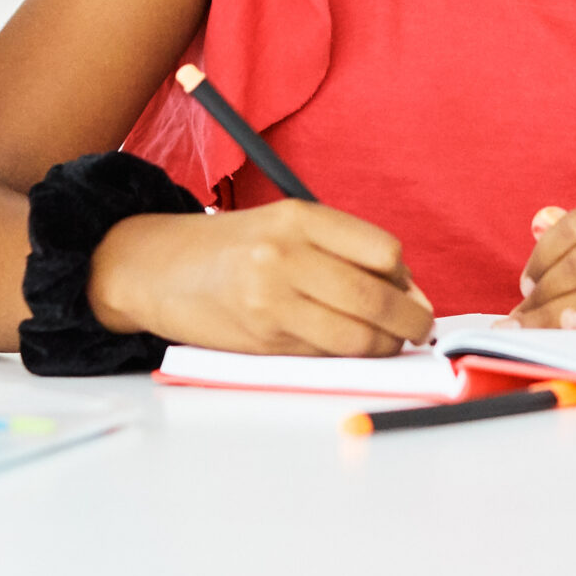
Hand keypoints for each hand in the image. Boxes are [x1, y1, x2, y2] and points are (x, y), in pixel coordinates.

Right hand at [89, 202, 435, 355]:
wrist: (158, 268)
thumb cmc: (229, 248)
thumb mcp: (282, 226)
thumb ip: (340, 250)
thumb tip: (407, 293)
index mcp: (298, 218)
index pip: (383, 252)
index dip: (405, 278)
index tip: (408, 290)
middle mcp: (285, 256)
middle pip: (377, 299)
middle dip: (411, 322)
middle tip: (418, 328)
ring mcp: (272, 301)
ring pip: (357, 337)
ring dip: (385, 347)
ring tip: (386, 342)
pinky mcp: (262, 340)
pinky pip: (326, 356)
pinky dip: (346, 357)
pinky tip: (344, 347)